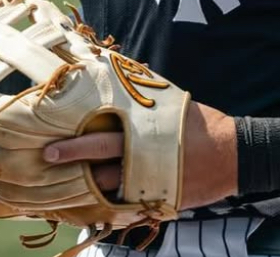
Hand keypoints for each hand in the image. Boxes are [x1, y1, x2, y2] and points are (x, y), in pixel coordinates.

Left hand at [43, 101, 237, 209]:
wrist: (232, 155)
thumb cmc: (199, 123)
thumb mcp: (171, 102)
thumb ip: (145, 92)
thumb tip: (124, 69)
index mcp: (145, 131)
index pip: (103, 134)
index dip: (76, 139)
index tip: (51, 139)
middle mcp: (143, 157)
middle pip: (100, 161)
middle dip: (72, 159)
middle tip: (47, 157)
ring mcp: (149, 183)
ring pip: (108, 189)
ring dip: (83, 187)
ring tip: (58, 187)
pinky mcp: (156, 201)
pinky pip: (124, 208)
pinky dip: (105, 208)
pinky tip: (87, 209)